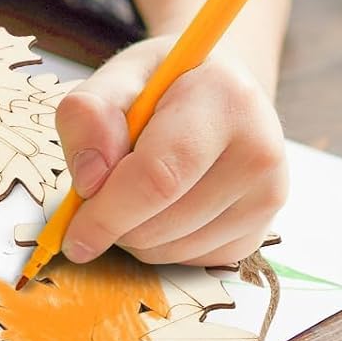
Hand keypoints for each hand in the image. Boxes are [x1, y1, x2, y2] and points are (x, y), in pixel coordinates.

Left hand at [53, 36, 288, 267]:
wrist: (219, 93)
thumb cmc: (163, 85)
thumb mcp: (116, 79)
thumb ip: (87, 115)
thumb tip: (90, 180)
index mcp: (225, 100)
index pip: (158, 177)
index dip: (107, 215)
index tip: (72, 236)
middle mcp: (259, 150)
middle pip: (160, 224)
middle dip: (113, 223)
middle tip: (105, 186)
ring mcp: (269, 195)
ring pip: (171, 250)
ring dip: (133, 234)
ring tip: (140, 187)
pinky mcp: (262, 230)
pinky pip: (189, 261)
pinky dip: (161, 244)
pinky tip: (167, 204)